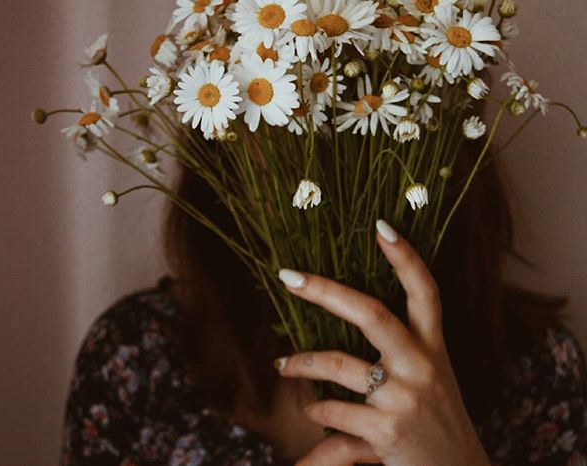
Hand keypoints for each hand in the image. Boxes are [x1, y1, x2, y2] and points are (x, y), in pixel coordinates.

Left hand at [276, 220, 490, 465]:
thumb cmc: (434, 422)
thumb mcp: (428, 384)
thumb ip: (396, 360)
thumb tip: (363, 322)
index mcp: (433, 347)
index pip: (425, 292)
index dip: (406, 257)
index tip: (380, 225)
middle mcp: (422, 365)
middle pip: (372, 313)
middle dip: (325, 291)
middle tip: (288, 276)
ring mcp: (405, 397)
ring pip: (338, 364)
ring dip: (302, 363)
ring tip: (283, 365)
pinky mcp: (386, 430)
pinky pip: (333, 411)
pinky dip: (316, 412)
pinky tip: (314, 413)